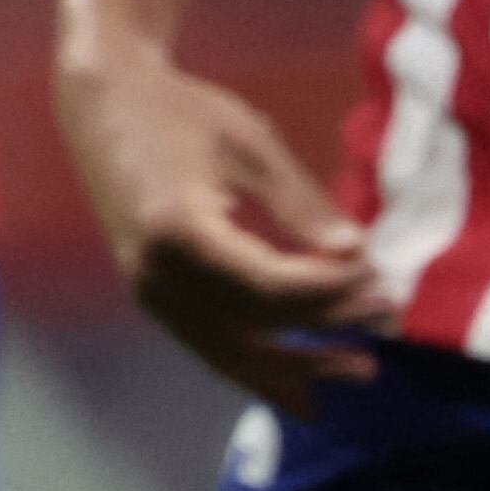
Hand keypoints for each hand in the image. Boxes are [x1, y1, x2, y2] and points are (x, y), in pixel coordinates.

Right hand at [56, 45, 382, 414]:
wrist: (104, 103)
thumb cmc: (178, 110)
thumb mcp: (247, 142)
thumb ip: (299, 202)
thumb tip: (355, 253)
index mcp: (179, 231)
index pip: (272, 285)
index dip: (332, 289)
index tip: (379, 277)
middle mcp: (158, 275)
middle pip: (256, 321)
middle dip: (327, 322)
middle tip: (385, 318)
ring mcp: (148, 292)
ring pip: (231, 351)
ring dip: (297, 365)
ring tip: (358, 370)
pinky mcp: (151, 295)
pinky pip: (208, 347)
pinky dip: (255, 368)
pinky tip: (297, 387)